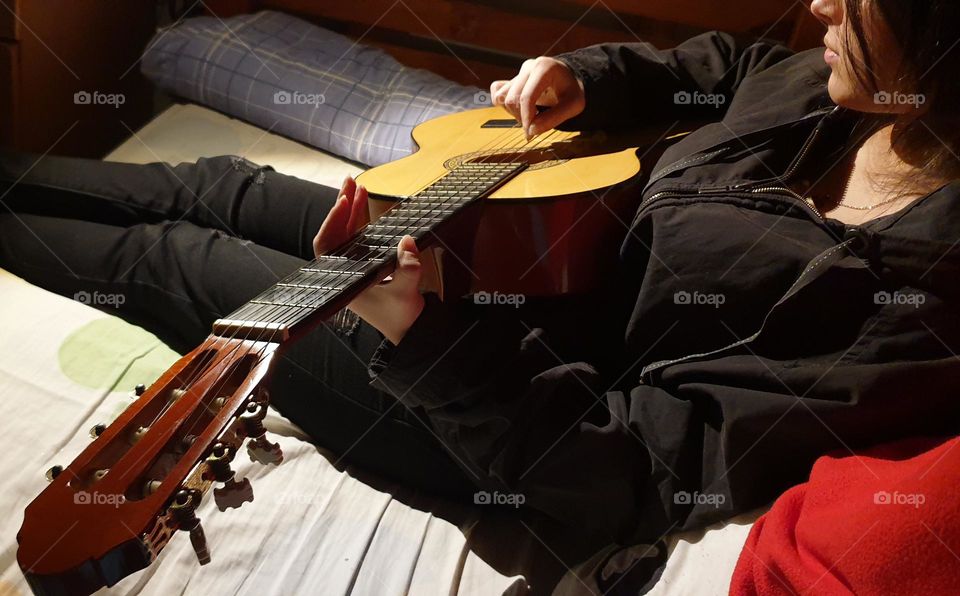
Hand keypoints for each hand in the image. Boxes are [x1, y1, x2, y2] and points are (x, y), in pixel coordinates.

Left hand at [313, 177, 424, 344]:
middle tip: (350, 182)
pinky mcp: (367, 266)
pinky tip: (365, 205)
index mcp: (345, 281)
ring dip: (351, 210)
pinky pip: (357, 238)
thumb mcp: (406, 295)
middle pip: (334, 234)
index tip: (343, 202)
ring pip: (345, 234)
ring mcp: (355, 268)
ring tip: (357, 186)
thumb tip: (408, 243)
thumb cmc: (402, 318)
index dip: (332, 223)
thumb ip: (407, 271)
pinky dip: (360, 220)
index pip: (326, 248)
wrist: (410, 332)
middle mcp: (345, 273)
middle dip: (342, 207)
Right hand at [490, 56, 584, 139]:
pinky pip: (497, 93)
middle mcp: (528, 67)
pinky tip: (519, 109)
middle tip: (536, 126)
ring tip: (530, 116)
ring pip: (502, 97)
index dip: (526, 118)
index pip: (526, 97)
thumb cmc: (572, 91)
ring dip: (513, 113)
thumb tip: (532, 130)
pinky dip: (503, 105)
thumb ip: (554, 118)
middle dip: (522, 118)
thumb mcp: (574, 105)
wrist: (569, 80)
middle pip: (512, 99)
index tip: (531, 133)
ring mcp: (518, 73)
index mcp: (544, 68)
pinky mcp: (511, 79)